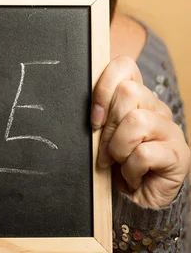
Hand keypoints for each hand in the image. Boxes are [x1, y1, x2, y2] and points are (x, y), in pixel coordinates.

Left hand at [91, 55, 190, 207]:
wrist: (135, 203)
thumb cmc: (116, 164)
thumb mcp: (102, 135)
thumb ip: (99, 115)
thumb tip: (90, 106)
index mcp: (137, 97)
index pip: (125, 66)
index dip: (104, 86)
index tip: (94, 117)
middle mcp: (157, 108)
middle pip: (128, 92)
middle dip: (109, 126)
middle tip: (106, 150)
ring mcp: (170, 130)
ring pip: (136, 121)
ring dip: (119, 148)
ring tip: (120, 163)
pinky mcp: (179, 155)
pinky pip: (144, 153)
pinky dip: (131, 169)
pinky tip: (134, 176)